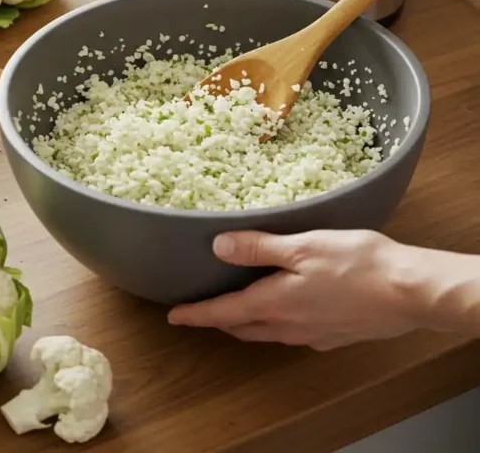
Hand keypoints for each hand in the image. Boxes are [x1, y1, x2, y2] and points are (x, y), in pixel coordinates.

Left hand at [169, 230, 429, 349]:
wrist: (408, 292)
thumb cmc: (357, 263)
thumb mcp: (303, 245)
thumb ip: (260, 248)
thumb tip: (218, 247)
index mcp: (276, 303)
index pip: (225, 312)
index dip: (197, 313)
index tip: (174, 316)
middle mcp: (289, 326)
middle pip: (244, 327)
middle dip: (220, 320)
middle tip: (202, 311)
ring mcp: (313, 334)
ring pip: (269, 333)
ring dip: (248, 323)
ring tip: (238, 311)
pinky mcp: (334, 335)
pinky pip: (295, 333)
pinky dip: (279, 324)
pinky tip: (288, 311)